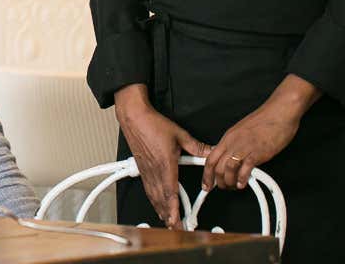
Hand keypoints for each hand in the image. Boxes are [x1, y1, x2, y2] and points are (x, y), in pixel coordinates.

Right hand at [114, 84, 210, 228]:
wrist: (134, 117)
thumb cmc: (153, 124)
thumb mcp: (180, 134)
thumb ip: (197, 147)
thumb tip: (210, 153)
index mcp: (165, 164)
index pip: (170, 192)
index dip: (173, 209)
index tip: (176, 221)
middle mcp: (154, 171)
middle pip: (161, 199)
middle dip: (168, 216)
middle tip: (175, 228)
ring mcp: (146, 170)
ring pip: (153, 196)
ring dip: (160, 210)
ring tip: (167, 222)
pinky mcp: (142, 168)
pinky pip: (148, 189)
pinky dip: (153, 200)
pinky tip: (156, 204)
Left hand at [202, 75, 320, 191]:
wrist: (279, 112)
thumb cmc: (264, 121)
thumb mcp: (242, 132)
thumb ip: (235, 144)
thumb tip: (231, 158)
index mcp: (228, 137)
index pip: (210, 158)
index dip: (206, 174)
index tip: (206, 184)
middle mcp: (233, 142)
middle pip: (217, 167)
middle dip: (218, 182)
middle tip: (224, 188)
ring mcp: (244, 147)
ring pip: (227, 169)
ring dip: (229, 183)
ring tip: (234, 187)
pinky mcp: (258, 151)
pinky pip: (244, 168)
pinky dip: (241, 179)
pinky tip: (243, 184)